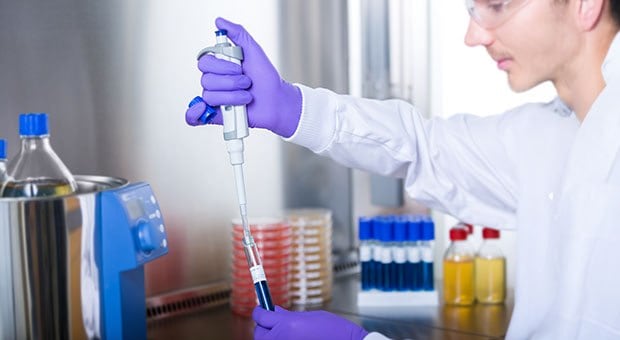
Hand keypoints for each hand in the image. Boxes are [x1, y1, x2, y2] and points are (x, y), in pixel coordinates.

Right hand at [186, 17, 302, 137]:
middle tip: (247, 82)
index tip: (239, 67)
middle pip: (206, 80)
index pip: (204, 62)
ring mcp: (215, 99)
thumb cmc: (266, 77)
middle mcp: (215, 82)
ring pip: (210, 96)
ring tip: (247, 97)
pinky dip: (194, 114)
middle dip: (230, 82)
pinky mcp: (217, 116)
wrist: (277, 101)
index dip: (221, 66)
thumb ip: (238, 34)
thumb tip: (219, 21)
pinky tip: (203, 110)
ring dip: (232, 97)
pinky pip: (195, 117)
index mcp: (219, 66)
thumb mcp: (254, 51)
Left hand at [253, 306, 368, 339]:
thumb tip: (274, 311)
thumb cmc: (333, 330)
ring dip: (271, 337)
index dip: (261, 310)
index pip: (261, 316)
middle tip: (272, 322)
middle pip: (260, 333)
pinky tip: (292, 339)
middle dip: (264, 326)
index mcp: (286, 325)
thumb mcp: (309, 316)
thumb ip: (288, 315)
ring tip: (284, 333)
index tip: (262, 308)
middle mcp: (282, 339)